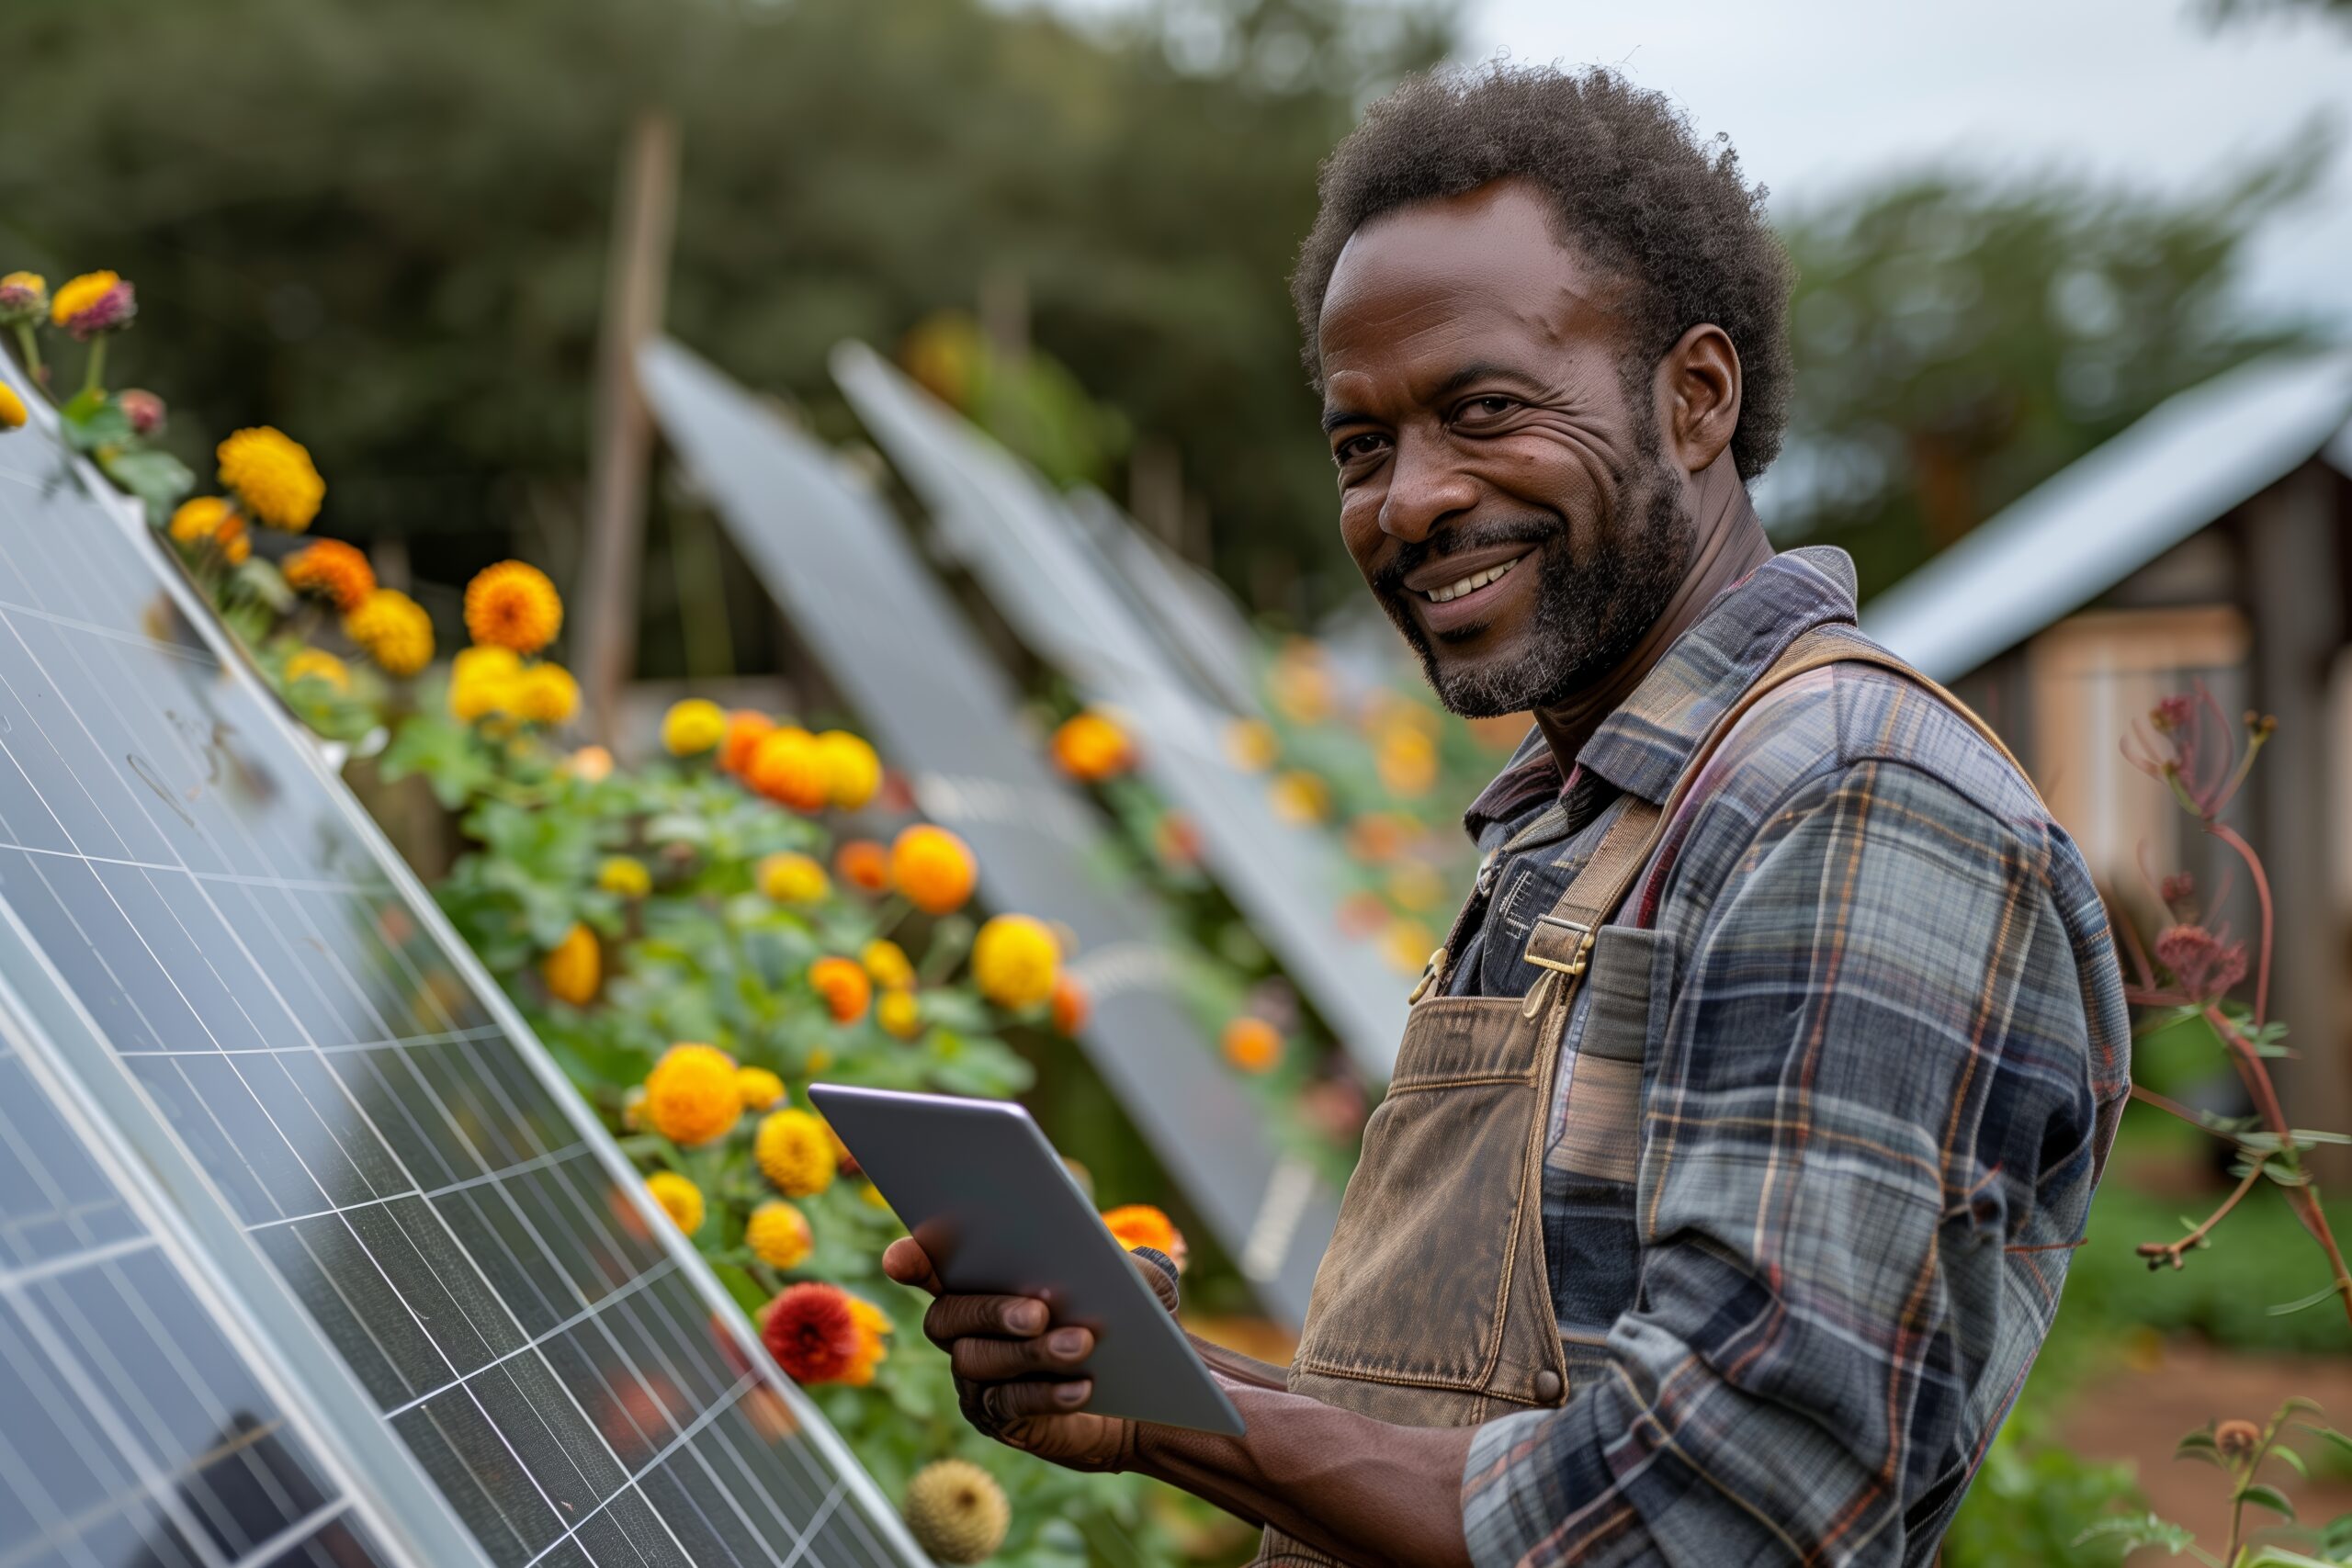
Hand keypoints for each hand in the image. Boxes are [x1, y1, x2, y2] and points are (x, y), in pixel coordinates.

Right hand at [881, 1236, 1173, 1471]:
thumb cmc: (1131, 1322)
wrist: (1143, 1390)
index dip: (911, 1260)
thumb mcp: (1143, 1286)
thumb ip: (1129, 1266)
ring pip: (977, 1362)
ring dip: (1030, 1353)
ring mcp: (976, 1377)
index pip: (931, 1266)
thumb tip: (1112, 1268)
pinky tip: (1080, 1387)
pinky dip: (1045, 1393)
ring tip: (1079, 1345)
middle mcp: (966, 1329)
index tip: (899, 1259)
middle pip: (948, 1317)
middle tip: (1038, 1311)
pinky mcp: (999, 1419)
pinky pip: (1007, 1405)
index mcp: (983, 1280)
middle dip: (990, 1311)